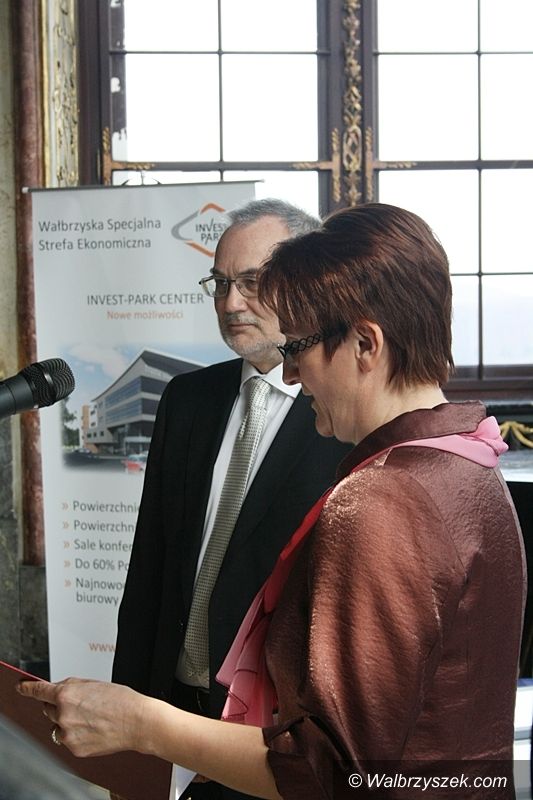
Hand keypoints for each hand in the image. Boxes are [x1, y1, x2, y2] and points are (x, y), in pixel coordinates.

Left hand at [17, 677, 147, 757]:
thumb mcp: (93, 683)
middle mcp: (63, 715)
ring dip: (67, 722)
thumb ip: (71, 685)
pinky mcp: (74, 749)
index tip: (21, 687)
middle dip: (59, 705)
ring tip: (91, 719)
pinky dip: (76, 735)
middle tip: (81, 705)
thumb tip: (57, 688)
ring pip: (58, 725)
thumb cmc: (120, 700)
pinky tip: (93, 729)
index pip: (38, 691)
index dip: (27, 689)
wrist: (136, 722)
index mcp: (66, 695)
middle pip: (48, 709)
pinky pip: (67, 740)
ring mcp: (67, 734)